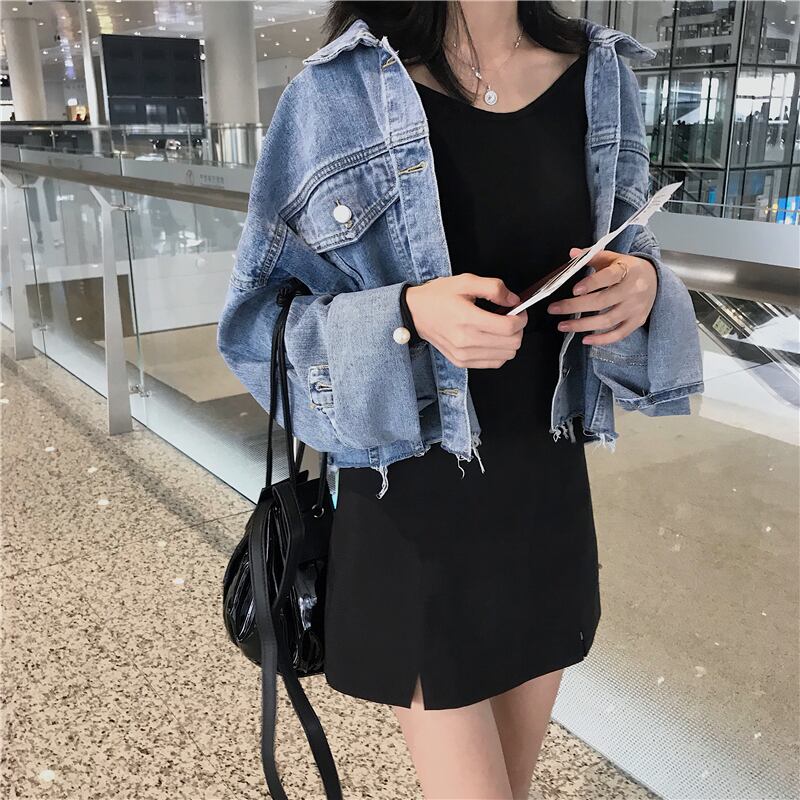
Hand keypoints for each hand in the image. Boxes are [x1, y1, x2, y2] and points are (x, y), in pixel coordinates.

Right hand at [406, 274, 527, 367]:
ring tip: (501, 329)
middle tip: (512, 319)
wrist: (415, 313)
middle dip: (518, 330)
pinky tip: (492, 339)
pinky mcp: (462, 362)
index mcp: (467, 319)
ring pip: (506, 356)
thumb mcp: (466, 281)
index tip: (520, 311)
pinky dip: (499, 352)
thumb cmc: (438, 296)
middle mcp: (466, 341)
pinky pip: (494, 363)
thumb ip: (493, 287)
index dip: (521, 319)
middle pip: (512, 344)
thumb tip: (513, 300)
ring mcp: (464, 355)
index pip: (509, 328)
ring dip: (510, 342)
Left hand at [546, 248, 656, 345]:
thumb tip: (572, 253)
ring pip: (608, 320)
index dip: (592, 283)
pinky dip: (601, 340)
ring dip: (582, 325)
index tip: (574, 290)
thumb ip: (592, 256)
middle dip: (575, 306)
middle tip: (554, 309)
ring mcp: (636, 308)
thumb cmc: (628, 268)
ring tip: (562, 325)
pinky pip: (618, 334)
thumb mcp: (613, 258)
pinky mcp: (637, 321)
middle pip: (603, 301)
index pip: (609, 276)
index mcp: (627, 270)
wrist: (655, 279)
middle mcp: (633, 290)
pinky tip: (584, 339)